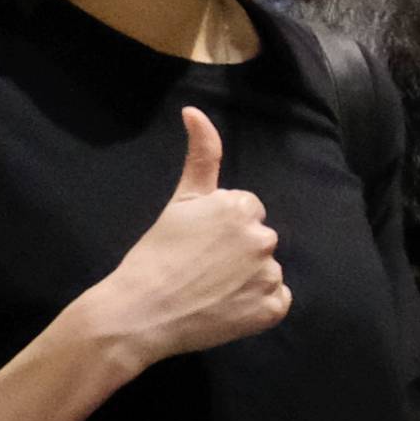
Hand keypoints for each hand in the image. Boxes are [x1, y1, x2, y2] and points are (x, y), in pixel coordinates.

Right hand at [82, 108, 287, 364]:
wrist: (142, 311)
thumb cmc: (157, 253)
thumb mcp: (181, 199)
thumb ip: (201, 154)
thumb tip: (194, 110)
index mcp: (241, 207)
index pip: (248, 210)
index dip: (222, 227)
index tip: (199, 242)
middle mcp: (262, 239)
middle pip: (259, 239)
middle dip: (237, 250)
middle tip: (201, 267)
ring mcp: (269, 276)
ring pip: (268, 270)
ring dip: (247, 278)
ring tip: (210, 289)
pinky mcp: (272, 309)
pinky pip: (277, 300)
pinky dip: (257, 306)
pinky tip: (227, 307)